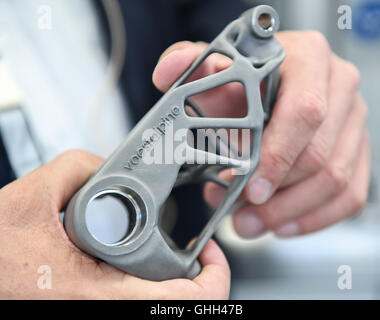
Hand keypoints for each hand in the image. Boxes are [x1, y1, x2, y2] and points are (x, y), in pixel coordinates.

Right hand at [0, 150, 229, 298]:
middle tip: (196, 254)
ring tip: (176, 258)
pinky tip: (145, 263)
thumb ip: (81, 167)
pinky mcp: (89, 302)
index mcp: (93, 289)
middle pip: (175, 307)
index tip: (211, 255)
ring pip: (156, 304)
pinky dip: (152, 285)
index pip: (179, 303)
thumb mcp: (34, 193)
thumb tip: (112, 166)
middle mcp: (99, 305)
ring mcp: (96, 306)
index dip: (212, 280)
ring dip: (174, 283)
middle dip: (195, 278)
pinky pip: (136, 298)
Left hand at [153, 31, 369, 238]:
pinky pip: (350, 194)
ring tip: (252, 223)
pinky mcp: (355, 150)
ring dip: (290, 212)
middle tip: (242, 214)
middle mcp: (338, 88)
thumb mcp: (216, 66)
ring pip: (336, 180)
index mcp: (307, 58)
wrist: (269, 82)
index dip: (278, 156)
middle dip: (277, 197)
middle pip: (320, 155)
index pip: (304, 112)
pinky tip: (283, 224)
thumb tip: (165, 74)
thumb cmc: (247, 76)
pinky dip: (315, 217)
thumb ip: (190, 67)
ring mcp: (352, 121)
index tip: (250, 188)